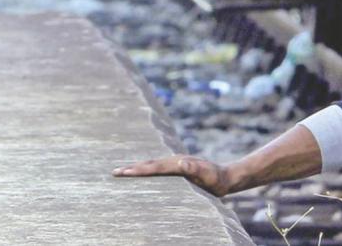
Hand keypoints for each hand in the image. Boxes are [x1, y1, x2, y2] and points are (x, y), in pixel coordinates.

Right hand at [112, 155, 236, 196]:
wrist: (227, 177)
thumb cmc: (218, 180)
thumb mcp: (209, 175)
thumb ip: (196, 169)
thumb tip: (181, 162)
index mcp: (178, 163)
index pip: (154, 167)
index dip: (138, 170)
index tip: (123, 172)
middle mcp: (176, 161)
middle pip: (150, 164)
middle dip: (132, 168)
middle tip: (113, 172)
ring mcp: (176, 163)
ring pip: (153, 164)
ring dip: (137, 167)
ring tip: (122, 171)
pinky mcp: (178, 168)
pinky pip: (158, 169)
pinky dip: (147, 169)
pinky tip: (141, 173)